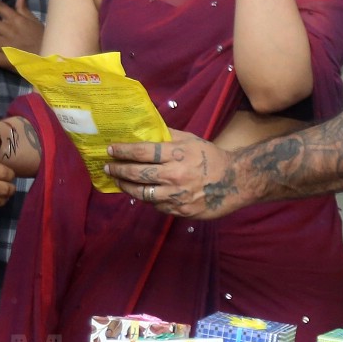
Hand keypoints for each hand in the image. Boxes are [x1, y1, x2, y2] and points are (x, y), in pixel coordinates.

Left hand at [105, 130, 245, 219]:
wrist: (235, 181)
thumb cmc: (210, 157)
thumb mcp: (191, 140)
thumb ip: (168, 136)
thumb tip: (145, 130)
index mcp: (176, 155)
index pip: (142, 152)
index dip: (123, 151)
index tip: (110, 150)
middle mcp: (174, 175)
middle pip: (137, 174)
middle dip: (118, 170)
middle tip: (108, 168)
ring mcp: (177, 196)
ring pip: (143, 194)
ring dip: (127, 187)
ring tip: (119, 182)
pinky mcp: (181, 211)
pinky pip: (157, 206)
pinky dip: (147, 199)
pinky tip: (141, 193)